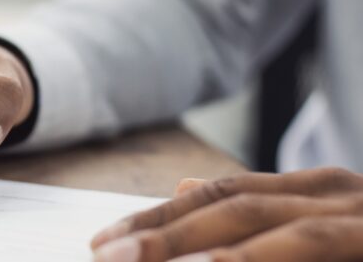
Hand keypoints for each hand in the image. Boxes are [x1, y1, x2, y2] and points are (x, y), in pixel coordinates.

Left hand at [91, 167, 362, 261]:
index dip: (158, 216)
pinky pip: (317, 253)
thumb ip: (259, 208)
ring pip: (282, 235)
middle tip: (106, 256)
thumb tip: (184, 187)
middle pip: (234, 207)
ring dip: (209, 252)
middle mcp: (340, 196)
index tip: (102, 241)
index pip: (219, 193)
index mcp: (315, 188)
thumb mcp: (317, 219)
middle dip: (166, 233)